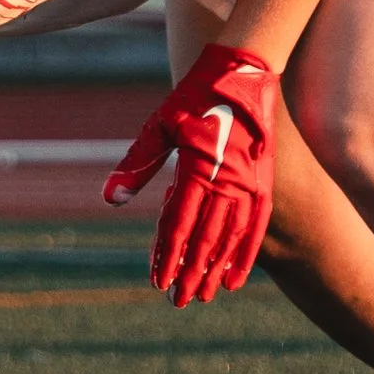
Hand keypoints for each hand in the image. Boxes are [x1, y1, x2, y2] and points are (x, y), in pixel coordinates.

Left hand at [104, 42, 278, 306]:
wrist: (243, 71)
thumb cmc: (194, 96)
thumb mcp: (159, 126)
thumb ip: (137, 165)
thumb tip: (110, 200)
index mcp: (199, 169)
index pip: (179, 223)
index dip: (167, 255)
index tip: (157, 282)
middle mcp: (228, 182)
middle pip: (206, 239)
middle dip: (190, 273)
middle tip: (178, 301)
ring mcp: (250, 184)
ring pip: (231, 238)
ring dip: (215, 270)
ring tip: (203, 295)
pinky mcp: (264, 183)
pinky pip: (256, 227)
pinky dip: (245, 254)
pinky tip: (236, 279)